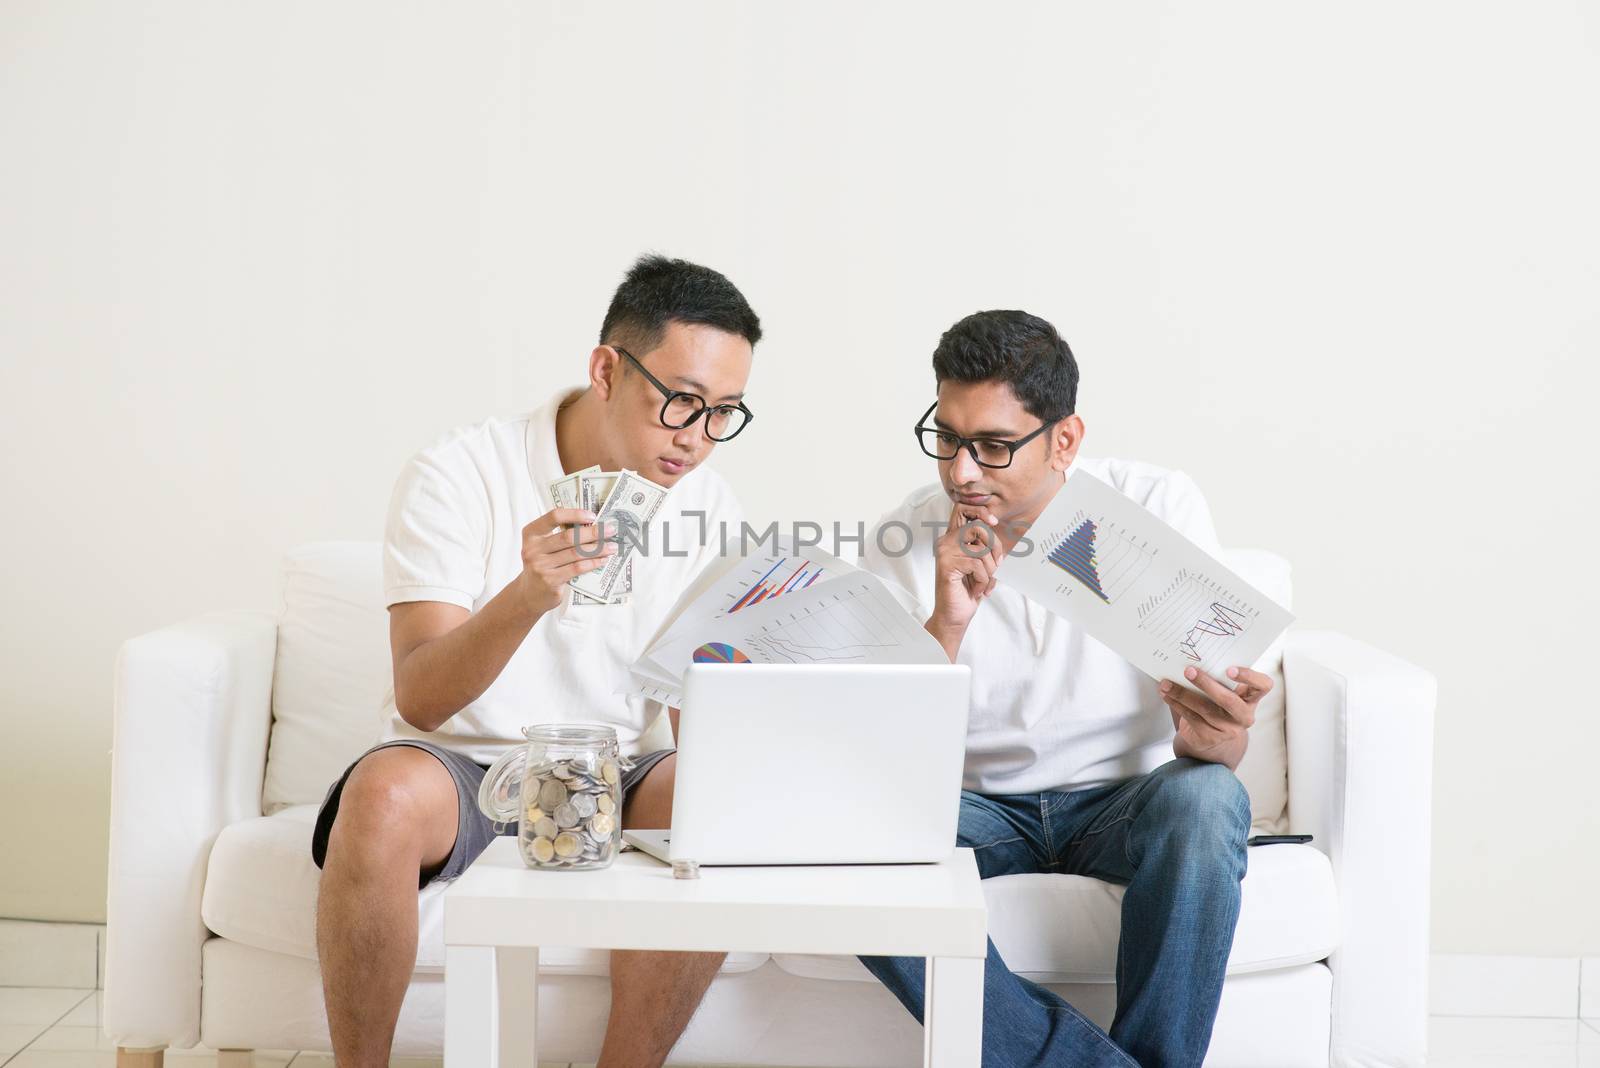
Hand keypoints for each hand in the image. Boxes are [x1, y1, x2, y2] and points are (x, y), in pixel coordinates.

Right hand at [516, 507, 614, 615]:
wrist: (528, 594)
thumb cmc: (541, 565)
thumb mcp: (542, 547)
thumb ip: (559, 535)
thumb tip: (591, 525)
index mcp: (531, 534)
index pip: (554, 517)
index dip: (575, 514)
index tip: (592, 515)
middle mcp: (533, 549)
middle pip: (568, 536)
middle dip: (593, 532)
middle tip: (610, 530)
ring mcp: (541, 566)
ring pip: (576, 553)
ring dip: (598, 549)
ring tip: (612, 546)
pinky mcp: (550, 580)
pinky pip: (577, 568)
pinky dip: (593, 563)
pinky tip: (603, 560)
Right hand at [927, 504, 1003, 652]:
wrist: (955, 616)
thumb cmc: (968, 590)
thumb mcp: (981, 564)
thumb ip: (985, 545)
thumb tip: (995, 527)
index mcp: (953, 538)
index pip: (962, 508)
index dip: (980, 510)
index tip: (994, 522)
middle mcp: (945, 542)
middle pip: (979, 527)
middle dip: (995, 547)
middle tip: (996, 565)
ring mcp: (944, 553)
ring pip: (981, 550)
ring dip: (989, 571)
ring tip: (982, 583)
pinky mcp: (946, 565)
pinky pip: (977, 565)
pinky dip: (983, 580)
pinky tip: (975, 589)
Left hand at [1159, 665, 1273, 768]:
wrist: (1212, 735)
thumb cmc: (1218, 703)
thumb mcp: (1225, 691)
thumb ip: (1219, 677)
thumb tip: (1192, 656)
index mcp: (1251, 698)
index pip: (1263, 686)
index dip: (1249, 676)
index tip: (1230, 669)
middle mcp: (1244, 715)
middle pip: (1228, 700)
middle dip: (1206, 684)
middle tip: (1188, 671)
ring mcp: (1228, 729)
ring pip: (1204, 709)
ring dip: (1182, 693)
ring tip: (1167, 683)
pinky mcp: (1211, 737)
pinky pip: (1191, 718)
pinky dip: (1176, 704)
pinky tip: (1167, 695)